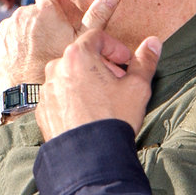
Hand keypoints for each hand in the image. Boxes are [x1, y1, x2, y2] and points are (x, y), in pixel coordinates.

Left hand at [0, 0, 80, 94]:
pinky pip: (4, 38)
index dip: (53, 3)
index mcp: (45, 10)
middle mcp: (23, 14)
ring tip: (36, 55)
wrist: (30, 98)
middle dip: (40, 22)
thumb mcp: (83, 44)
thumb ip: (97, 17)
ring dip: (26, 34)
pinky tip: (22, 60)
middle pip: (33, 12)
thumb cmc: (61, 70)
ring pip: (18, 25)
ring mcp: (6, 27)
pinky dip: (11, 46)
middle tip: (50, 43)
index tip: (57, 15)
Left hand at [35, 0, 160, 141]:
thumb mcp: (137, 88)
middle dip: (102, 65)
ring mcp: (46, 89)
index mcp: (77, 55)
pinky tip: (88, 114)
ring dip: (87, 81)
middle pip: (81, 56)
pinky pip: (59, 96)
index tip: (126, 62)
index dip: (115, 47)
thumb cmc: (113, 118)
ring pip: (69, 76)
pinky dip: (72, 99)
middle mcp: (56, 68)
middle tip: (119, 82)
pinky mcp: (42, 109)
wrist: (89, 157)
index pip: (97, 37)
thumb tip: (153, 42)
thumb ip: (145, 61)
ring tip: (104, 100)